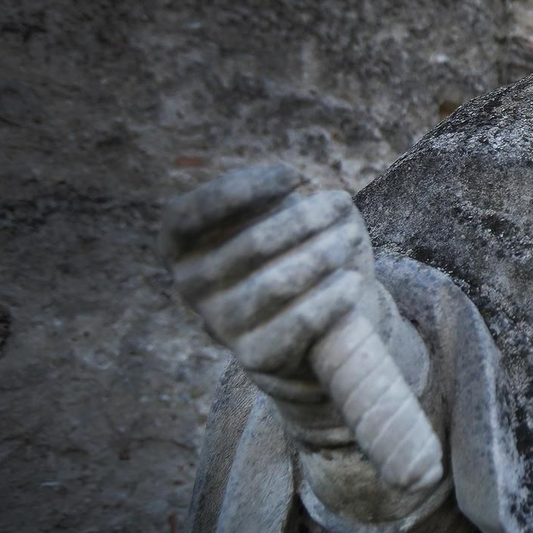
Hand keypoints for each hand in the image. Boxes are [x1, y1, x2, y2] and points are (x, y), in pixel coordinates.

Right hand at [162, 165, 370, 379]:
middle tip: (339, 202)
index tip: (294, 176)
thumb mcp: (277, 213)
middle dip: (305, 219)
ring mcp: (219, 324)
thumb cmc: (291, 247)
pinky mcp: (254, 356)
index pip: (184, 215)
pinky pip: (297, 324)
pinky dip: (330, 299)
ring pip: (276, 284)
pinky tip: (351, 281)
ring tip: (350, 237)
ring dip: (324, 254)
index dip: (238, 190)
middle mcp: (190, 286)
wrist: (315, 318)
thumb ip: (274, 197)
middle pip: (251, 245)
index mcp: (180, 246)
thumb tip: (304, 191)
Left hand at [163, 164, 442, 490]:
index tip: (355, 286)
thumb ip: (383, 415)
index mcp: (258, 358)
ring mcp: (193, 277)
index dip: (316, 310)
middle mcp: (214, 322)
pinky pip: (199, 209)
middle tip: (351, 238)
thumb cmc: (330, 314)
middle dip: (317, 257)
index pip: (275, 341)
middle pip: (265, 287)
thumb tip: (420, 480)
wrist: (271, 273)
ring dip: (297, 222)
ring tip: (335, 209)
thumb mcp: (359, 358)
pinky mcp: (180, 233)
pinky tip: (288, 179)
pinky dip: (242, 190)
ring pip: (245, 245)